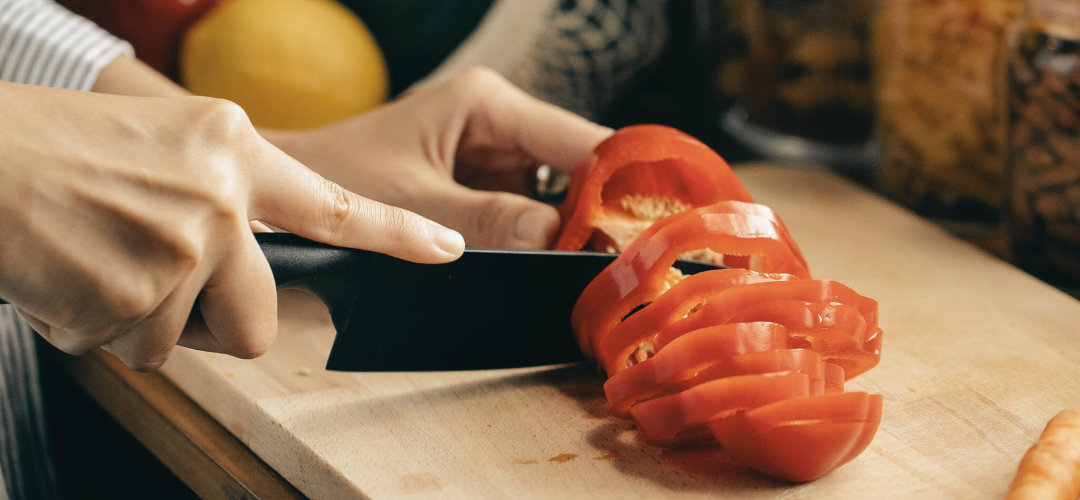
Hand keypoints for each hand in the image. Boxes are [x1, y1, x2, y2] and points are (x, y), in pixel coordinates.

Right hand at [0, 81, 463, 370]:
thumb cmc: (56, 150)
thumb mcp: (163, 145)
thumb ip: (224, 198)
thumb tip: (248, 267)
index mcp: (235, 150)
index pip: (335, 205)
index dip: (396, 235)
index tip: (446, 250)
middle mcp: (222, 197)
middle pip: (260, 318)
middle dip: (211, 322)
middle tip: (153, 281)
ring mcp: (185, 247)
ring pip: (185, 341)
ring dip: (138, 321)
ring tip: (95, 260)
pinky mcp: (139, 294)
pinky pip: (133, 350)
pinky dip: (97, 329)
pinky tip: (69, 277)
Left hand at [263, 67, 613, 248]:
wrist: (285, 189)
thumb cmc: (334, 179)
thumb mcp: (413, 205)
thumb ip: (487, 222)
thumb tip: (559, 240)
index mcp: (485, 105)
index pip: (579, 141)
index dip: (620, 184)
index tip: (648, 231)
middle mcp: (499, 121)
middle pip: (580, 167)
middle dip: (603, 213)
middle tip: (628, 264)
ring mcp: (495, 152)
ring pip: (562, 192)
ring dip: (578, 230)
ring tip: (601, 270)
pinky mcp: (485, 182)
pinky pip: (533, 210)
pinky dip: (547, 239)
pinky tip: (564, 266)